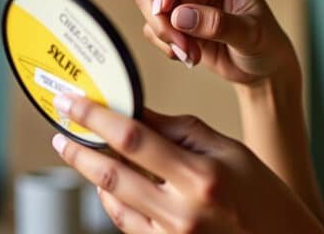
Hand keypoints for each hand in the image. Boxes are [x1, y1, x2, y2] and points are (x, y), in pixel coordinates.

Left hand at [51, 94, 323, 233]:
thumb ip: (182, 130)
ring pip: (114, 201)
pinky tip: (105, 183)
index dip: (97, 117)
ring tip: (79, 150)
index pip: (135, 139)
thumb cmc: (263, 196)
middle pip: (113, 174)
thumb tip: (138, 111)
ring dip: (91, 172)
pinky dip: (111, 200)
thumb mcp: (230, 151)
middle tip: (60, 128)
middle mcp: (183, 211)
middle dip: (80, 148)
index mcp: (202, 176)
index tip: (73, 102)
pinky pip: (126, 223)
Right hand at [136, 0, 299, 87]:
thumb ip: (218, 24)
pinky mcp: (178, 23)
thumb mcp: (251, 34)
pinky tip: (190, 56)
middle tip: (180, 44)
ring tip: (191, 54)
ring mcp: (187, 2)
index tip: (166, 8)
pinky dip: (167, 46)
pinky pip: (154, 29)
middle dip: (160, 18)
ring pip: (152, 8)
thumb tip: (180, 16)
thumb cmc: (266, 44)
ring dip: (165, 36)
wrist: (264, 68)